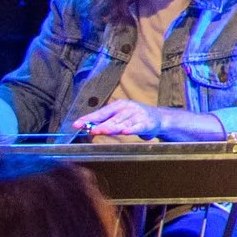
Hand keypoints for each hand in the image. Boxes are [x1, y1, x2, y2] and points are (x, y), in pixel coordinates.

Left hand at [71, 100, 220, 140]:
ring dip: (111, 127)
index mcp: (119, 105)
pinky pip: (137, 126)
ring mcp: (138, 115)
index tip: (76, 125)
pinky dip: (131, 129)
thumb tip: (88, 128)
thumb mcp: (120, 117)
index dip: (88, 118)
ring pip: (122, 122)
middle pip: (111, 117)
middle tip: (90, 130)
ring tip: (102, 131)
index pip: (101, 112)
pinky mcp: (146, 123)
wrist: (160, 118)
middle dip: (99, 124)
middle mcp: (128, 108)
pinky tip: (125, 131)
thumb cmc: (135, 118)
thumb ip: (106, 121)